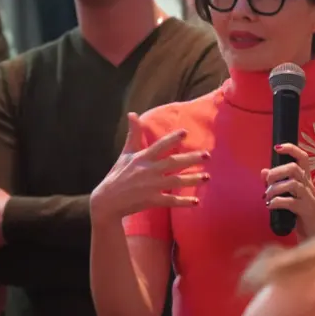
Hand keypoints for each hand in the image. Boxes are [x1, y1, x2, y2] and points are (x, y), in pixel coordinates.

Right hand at [89, 112, 210, 225]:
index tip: (185, 132)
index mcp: (142, 158)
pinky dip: (183, 202)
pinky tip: (196, 201)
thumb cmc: (118, 174)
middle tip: (207, 155)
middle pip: (173, 163)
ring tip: (207, 177)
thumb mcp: (125, 153)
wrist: (107, 201)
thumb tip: (133, 113)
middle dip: (190, 159)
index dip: (172, 139)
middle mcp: (148, 171)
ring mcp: (150, 186)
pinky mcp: (151, 201)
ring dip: (192, 180)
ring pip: (175, 182)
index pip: (159, 146)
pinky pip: (170, 201)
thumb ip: (133, 134)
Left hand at [262, 144, 314, 240]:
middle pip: (294, 168)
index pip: (303, 157)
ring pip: (292, 183)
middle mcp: (308, 185)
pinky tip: (270, 206)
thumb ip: (276, 183)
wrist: (313, 233)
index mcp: (305, 179)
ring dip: (275, 188)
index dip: (291, 149)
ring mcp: (308, 197)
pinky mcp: (306, 210)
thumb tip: (263, 171)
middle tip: (267, 183)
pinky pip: (290, 202)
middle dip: (276, 172)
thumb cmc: (299, 213)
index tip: (277, 147)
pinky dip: (277, 202)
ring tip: (267, 196)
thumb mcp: (288, 195)